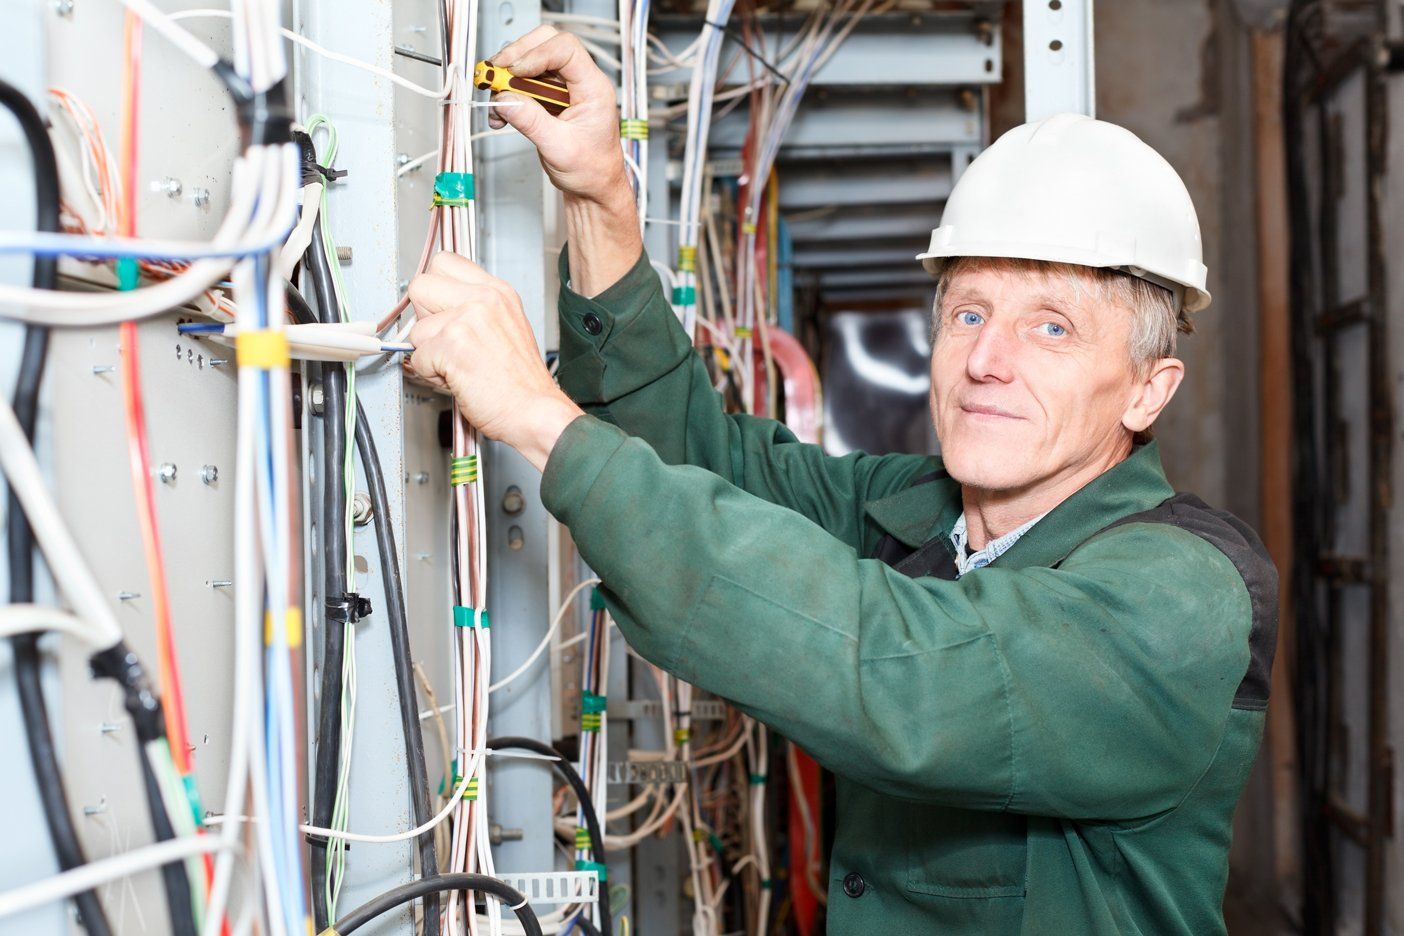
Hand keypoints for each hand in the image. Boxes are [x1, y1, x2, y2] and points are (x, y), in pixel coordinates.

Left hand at [406, 252, 583, 470]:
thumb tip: (435, 310)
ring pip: (416, 327)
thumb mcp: (507, 327)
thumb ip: (473, 309)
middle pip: (421, 285)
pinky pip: (417, 357)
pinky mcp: (453, 343)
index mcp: (498, 291)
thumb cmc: (521, 382)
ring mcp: (468, 318)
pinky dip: (430, 374)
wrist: (536, 411)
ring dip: (428, 352)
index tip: (439, 310)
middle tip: (445, 340)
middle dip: (423, 317)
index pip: (444, 262)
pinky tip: (457, 379)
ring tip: (456, 366)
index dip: (435, 289)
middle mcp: (484, 298)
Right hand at [488, 25, 630, 205]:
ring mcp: (564, 88)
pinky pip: (524, 84)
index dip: (537, 54)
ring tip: (496, 101)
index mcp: (594, 88)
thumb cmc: (591, 170)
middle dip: (518, 55)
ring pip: (532, 61)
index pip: (566, 50)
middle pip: (547, 44)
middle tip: (496, 73)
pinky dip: (508, 95)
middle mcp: (580, 82)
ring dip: (508, 77)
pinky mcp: (550, 98)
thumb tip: (504, 99)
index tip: (514, 71)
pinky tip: (501, 114)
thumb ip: (531, 122)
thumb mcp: (559, 148)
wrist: (594, 187)